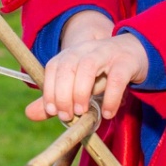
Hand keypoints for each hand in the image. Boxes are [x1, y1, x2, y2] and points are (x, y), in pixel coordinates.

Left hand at [25, 12, 148, 123]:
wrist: (136, 52)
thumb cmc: (102, 71)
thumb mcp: (78, 83)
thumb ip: (56, 98)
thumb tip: (29, 114)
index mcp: (71, 54)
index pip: (53, 67)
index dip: (48, 89)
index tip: (51, 111)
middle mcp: (85, 50)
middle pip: (67, 66)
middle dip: (63, 93)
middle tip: (67, 115)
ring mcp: (106, 53)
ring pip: (87, 67)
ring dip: (81, 91)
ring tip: (81, 112)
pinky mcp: (126, 62)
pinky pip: (116, 79)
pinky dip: (110, 97)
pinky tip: (107, 113)